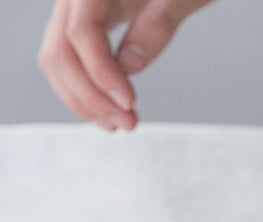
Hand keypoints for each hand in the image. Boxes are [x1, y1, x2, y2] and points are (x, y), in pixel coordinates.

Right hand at [38, 0, 210, 131]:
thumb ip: (157, 23)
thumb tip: (129, 64)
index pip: (80, 32)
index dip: (101, 74)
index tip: (129, 103)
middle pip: (60, 52)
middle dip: (90, 97)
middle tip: (127, 123)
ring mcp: (77, 11)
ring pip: (59, 64)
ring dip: (86, 102)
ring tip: (121, 124)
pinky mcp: (87, 25)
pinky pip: (73, 63)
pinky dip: (87, 92)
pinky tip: (111, 111)